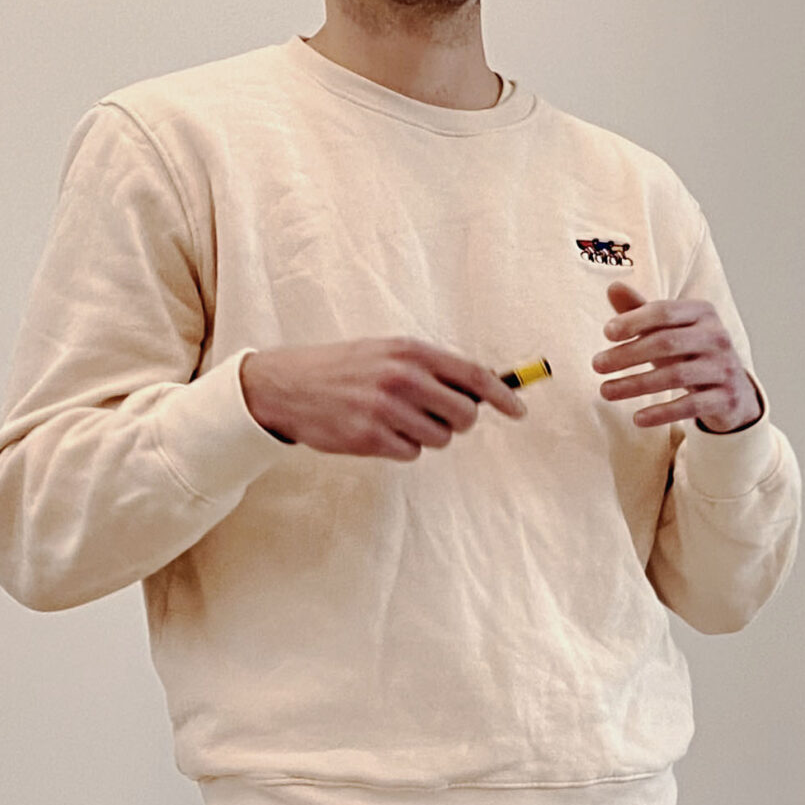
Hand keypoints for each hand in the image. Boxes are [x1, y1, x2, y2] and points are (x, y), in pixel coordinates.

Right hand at [240, 338, 524, 459]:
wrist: (286, 385)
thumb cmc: (346, 369)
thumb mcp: (389, 353)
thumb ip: (434, 368)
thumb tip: (486, 390)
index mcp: (411, 351)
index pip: (474, 375)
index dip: (503, 395)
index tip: (519, 412)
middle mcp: (401, 377)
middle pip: (465, 415)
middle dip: (458, 421)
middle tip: (436, 416)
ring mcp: (385, 408)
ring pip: (440, 438)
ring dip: (426, 435)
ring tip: (396, 419)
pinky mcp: (369, 437)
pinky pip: (412, 453)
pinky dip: (402, 447)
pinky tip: (377, 431)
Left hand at [592, 281, 762, 432]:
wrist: (733, 391)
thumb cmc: (691, 354)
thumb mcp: (669, 331)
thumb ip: (641, 311)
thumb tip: (613, 287)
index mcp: (703, 313)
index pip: (664, 311)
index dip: (634, 321)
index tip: (606, 333)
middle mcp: (718, 336)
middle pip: (667, 342)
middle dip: (628, 354)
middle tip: (596, 365)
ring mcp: (725, 368)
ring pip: (676, 375)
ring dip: (635, 385)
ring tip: (605, 391)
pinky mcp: (726, 398)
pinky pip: (691, 406)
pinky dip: (662, 413)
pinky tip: (638, 418)